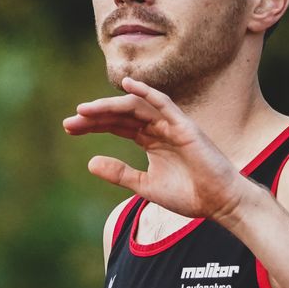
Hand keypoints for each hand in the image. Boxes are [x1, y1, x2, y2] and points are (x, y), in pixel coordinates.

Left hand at [63, 76, 250, 223]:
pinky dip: (146, 92)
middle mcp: (158, 128)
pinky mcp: (185, 125)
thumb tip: (89, 163)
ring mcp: (171, 124)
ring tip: (86, 110)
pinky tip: (127, 85)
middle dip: (95, 117)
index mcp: (149, 140)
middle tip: (70, 120)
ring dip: (110, 106)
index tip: (69, 128)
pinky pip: (164, 103)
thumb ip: (120, 173)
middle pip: (121, 115)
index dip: (92, 125)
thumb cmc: (188, 194)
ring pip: (136, 107)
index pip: (116, 126)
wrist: (219, 202)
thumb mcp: (145, 186)